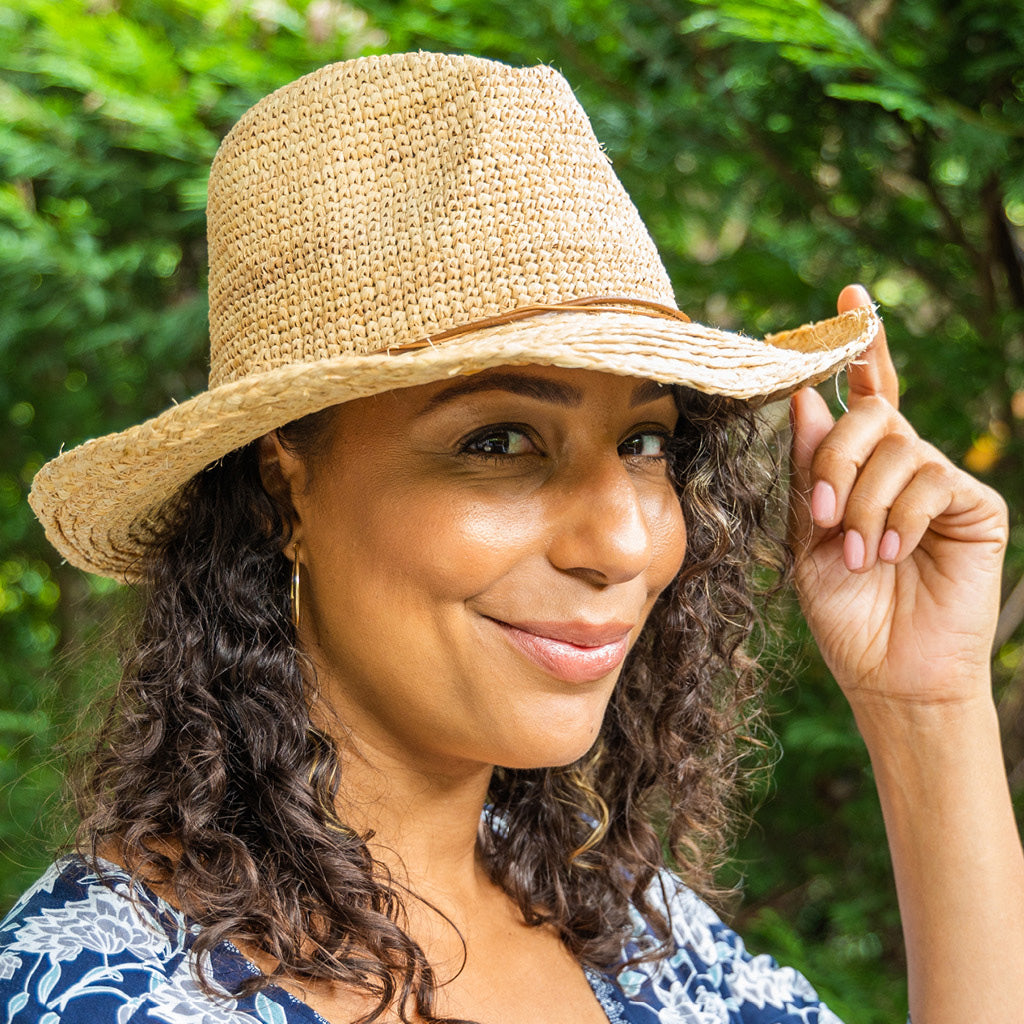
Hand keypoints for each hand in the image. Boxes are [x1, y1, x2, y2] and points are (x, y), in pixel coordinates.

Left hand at [788, 285, 1008, 710]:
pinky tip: (893, 552)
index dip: (859, 347)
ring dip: (865, 502)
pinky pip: (932, 480)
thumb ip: (808, 473)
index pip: (863, 398)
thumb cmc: (844, 609)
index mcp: (861, 470)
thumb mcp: (808, 538)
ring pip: (898, 448)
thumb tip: (803, 400)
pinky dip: (901, 515)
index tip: (850, 296)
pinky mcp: (975, 506)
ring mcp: (942, 483)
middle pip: (871, 415)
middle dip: (836, 460)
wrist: (886, 671)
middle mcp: (903, 466)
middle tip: (825, 516)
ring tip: (860, 554)